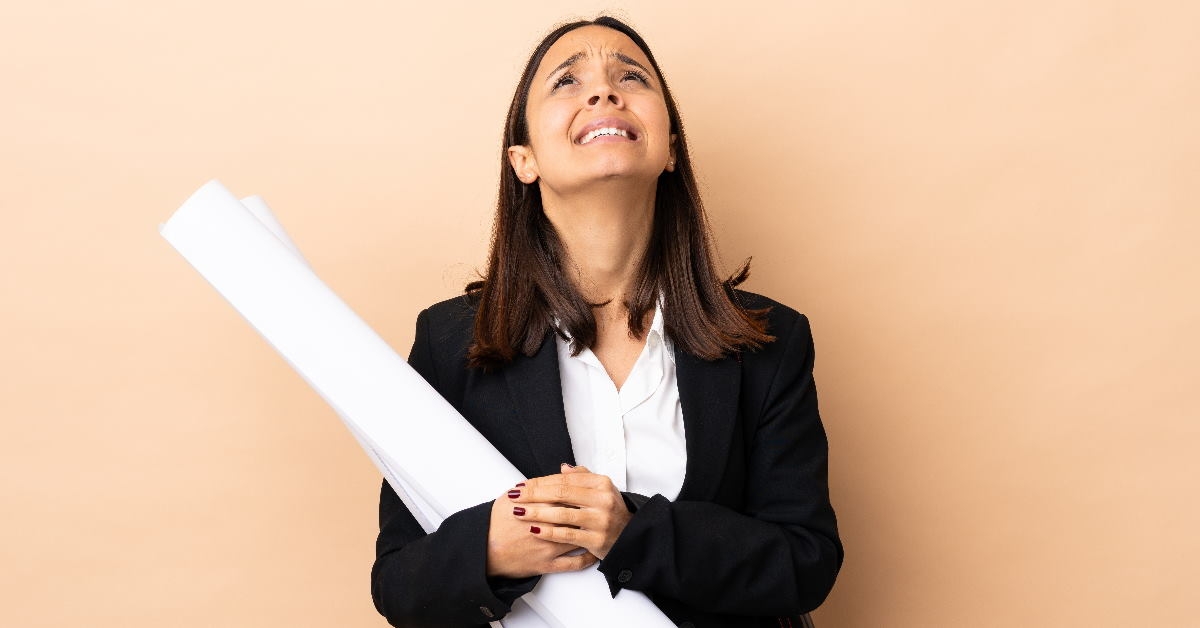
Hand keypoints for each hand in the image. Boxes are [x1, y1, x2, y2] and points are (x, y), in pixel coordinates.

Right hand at [486, 486, 597, 578]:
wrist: (483, 551)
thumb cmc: (493, 526)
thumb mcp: (507, 499)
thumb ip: (529, 487)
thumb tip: (543, 480)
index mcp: (538, 508)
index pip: (566, 495)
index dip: (576, 492)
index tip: (584, 490)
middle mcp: (547, 527)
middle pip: (575, 514)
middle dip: (586, 509)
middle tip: (594, 506)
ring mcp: (549, 547)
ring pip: (578, 537)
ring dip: (589, 532)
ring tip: (596, 527)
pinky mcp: (547, 564)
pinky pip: (574, 563)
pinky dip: (586, 558)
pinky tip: (592, 552)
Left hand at [509, 464, 632, 558]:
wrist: (628, 537)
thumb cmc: (610, 512)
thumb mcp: (601, 489)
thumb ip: (582, 477)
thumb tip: (562, 468)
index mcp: (601, 484)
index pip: (565, 479)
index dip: (541, 481)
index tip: (523, 485)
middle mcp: (602, 500)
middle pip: (561, 493)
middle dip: (534, 494)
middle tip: (516, 496)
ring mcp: (600, 520)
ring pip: (562, 514)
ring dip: (537, 512)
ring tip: (519, 512)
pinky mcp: (596, 540)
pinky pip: (567, 535)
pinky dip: (548, 532)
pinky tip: (534, 529)